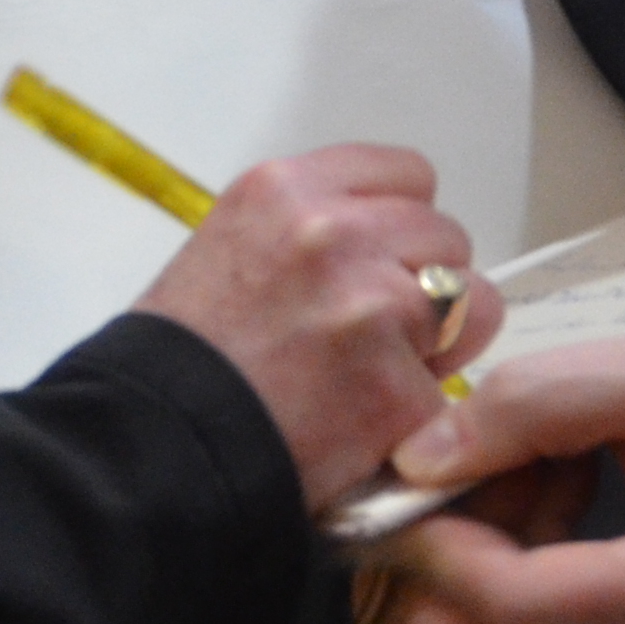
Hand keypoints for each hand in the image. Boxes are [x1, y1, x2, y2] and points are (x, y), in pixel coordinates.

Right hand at [132, 147, 495, 510]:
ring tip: (375, 379)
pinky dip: (419, 418)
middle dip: (424, 287)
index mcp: (287, 190)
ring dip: (439, 344)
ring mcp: (374, 308)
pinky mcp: (397, 387)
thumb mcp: (228, 248)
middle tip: (374, 338)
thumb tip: (384, 248)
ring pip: (473, 304)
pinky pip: (450, 394)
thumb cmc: (177, 361)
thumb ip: (309, 231)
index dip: (402, 226)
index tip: (380, 265)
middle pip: (447, 238)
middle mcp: (336, 233)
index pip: (408, 174)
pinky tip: (364, 431)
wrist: (150, 449)